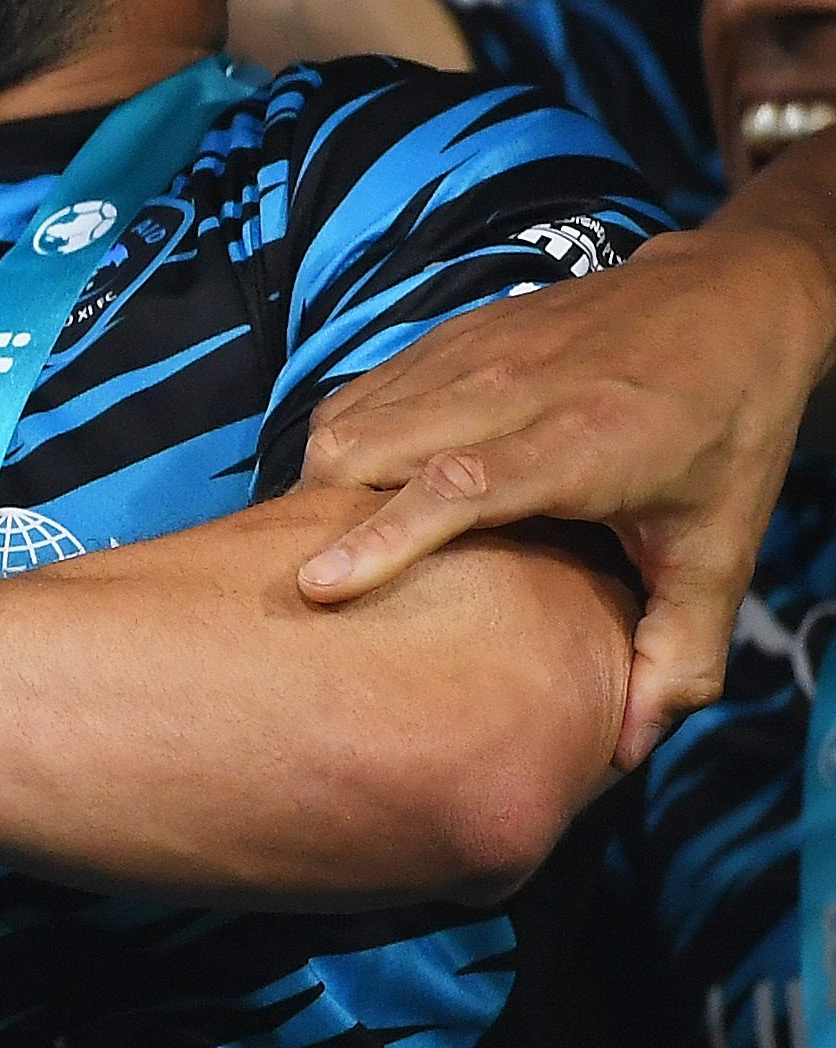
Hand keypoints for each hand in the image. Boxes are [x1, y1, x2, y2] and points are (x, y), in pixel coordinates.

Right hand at [296, 199, 835, 765]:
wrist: (729, 300)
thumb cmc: (727, 430)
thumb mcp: (725, 550)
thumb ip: (681, 651)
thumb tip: (627, 747)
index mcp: (584, 442)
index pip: (459, 485)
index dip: (383, 537)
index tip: (319, 587)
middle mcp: (515, 390)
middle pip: (372, 448)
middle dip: (327, 519)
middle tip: (327, 588)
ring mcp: (473, 354)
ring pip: (348, 419)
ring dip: (324, 487)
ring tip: (337, 549)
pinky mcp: (448, 336)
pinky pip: (357, 395)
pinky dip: (340, 448)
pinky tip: (363, 494)